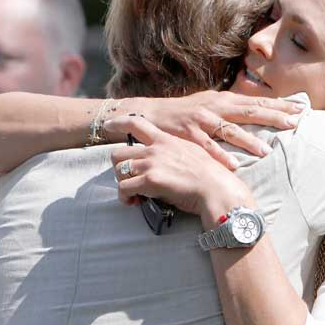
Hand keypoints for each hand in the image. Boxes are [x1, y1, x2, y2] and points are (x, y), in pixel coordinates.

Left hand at [106, 115, 252, 225]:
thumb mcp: (193, 153)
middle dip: (120, 169)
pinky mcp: (150, 180)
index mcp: (166, 139)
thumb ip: (175, 152)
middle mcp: (155, 148)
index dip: (118, 123)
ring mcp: (151, 163)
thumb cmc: (210, 176)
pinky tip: (135, 202)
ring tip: (134, 195)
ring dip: (123, 185)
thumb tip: (167, 162)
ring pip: (118, 171)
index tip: (108, 126)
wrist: (217, 189)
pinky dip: (125, 197)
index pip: (136, 123)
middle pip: (118, 153)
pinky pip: (124, 188)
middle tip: (130, 181)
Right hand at [127, 91, 303, 169]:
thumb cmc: (182, 113)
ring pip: (229, 130)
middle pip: (249, 111)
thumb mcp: (209, 105)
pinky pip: (207, 147)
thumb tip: (256, 113)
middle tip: (294, 124)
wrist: (148, 115)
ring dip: (249, 141)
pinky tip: (233, 164)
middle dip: (273, 117)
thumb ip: (230, 110)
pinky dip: (220, 156)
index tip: (300, 109)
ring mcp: (201, 120)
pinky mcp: (187, 134)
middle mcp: (214, 106)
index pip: (256, 101)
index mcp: (222, 99)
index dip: (279, 105)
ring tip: (267, 152)